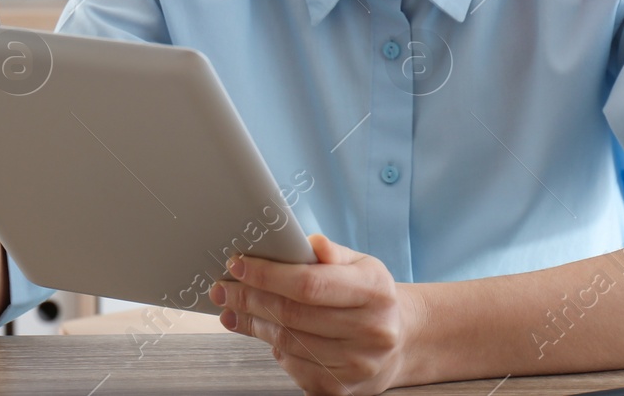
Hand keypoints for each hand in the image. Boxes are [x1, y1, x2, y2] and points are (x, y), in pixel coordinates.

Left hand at [209, 233, 430, 395]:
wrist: (399, 340)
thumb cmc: (371, 296)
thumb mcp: (361, 264)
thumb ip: (331, 252)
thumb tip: (309, 242)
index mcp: (375, 292)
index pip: (309, 284)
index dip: (267, 275)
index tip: (238, 265)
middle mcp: (370, 331)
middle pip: (293, 315)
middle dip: (250, 298)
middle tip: (224, 287)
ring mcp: (356, 365)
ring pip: (287, 343)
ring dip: (252, 322)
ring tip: (232, 307)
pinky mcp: (340, 389)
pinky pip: (292, 367)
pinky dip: (272, 346)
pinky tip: (262, 330)